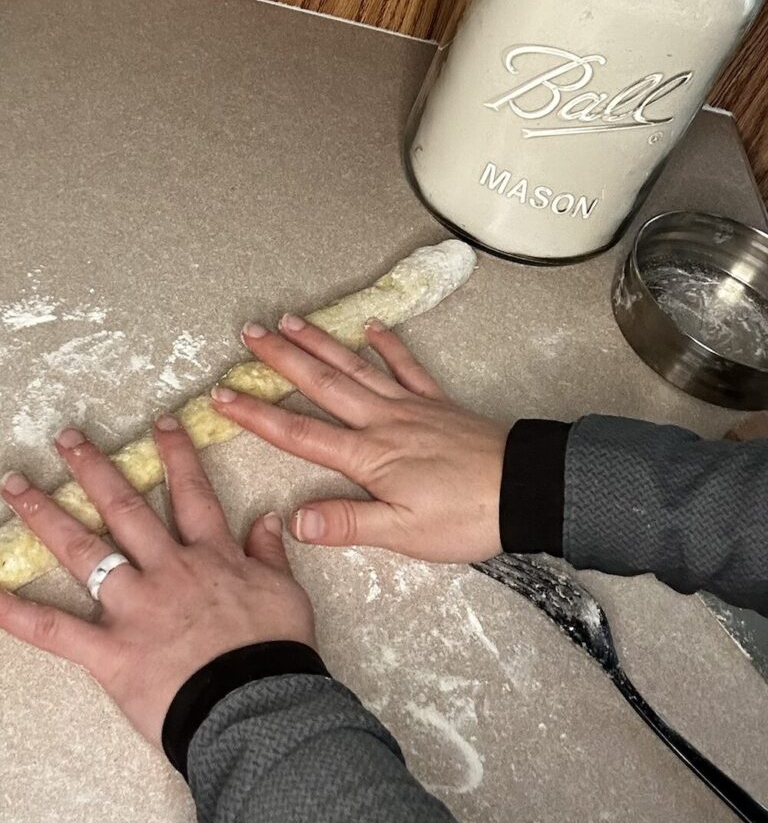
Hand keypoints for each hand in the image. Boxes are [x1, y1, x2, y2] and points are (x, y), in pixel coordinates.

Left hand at [0, 418, 314, 745]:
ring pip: (84, 552)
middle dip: (94, 470)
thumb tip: (269, 518)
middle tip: (67, 440)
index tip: (161, 426)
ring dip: (47, 516)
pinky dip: (18, 613)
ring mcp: (135, 607)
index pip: (191, 493)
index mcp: (210, 556)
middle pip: (125, 509)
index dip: (176, 456)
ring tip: (16, 486)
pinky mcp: (110, 651)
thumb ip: (270, 553)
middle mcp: (167, 570)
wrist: (257, 703)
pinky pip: (56, 629)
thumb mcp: (285, 592)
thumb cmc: (275, 651)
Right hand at [212, 317, 506, 563]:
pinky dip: (389, 346)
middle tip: (249, 333)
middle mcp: (383, 421)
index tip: (224, 395)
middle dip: (282, 358)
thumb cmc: (465, 517)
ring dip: (321, 343)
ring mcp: (411, 406)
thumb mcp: (403, 533)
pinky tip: (372, 328)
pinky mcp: (437, 403)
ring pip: (356, 367)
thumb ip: (348, 522)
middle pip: (322, 384)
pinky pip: (408, 367)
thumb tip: (294, 519)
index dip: (258, 415)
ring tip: (291, 320)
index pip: (301, 434)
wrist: (525, 490)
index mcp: (369, 456)